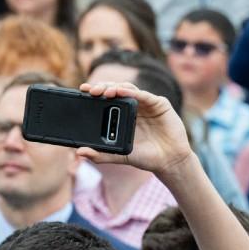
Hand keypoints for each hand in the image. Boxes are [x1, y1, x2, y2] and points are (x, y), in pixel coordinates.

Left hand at [76, 81, 193, 179]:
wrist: (168, 161)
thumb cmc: (144, 157)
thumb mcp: (118, 156)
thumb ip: (100, 155)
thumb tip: (80, 152)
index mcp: (122, 116)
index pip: (106, 99)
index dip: (94, 93)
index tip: (82, 91)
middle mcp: (133, 107)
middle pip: (116, 90)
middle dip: (102, 87)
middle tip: (91, 91)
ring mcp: (146, 104)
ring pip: (128, 89)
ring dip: (116, 87)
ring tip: (105, 91)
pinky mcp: (159, 104)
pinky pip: (144, 95)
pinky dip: (132, 92)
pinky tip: (121, 92)